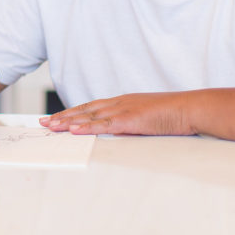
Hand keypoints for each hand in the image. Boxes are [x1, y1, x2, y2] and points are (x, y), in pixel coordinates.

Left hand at [41, 93, 191, 136]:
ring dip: (68, 121)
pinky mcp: (129, 120)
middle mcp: (119, 103)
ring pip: (89, 115)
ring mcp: (123, 110)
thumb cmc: (174, 114)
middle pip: (85, 109)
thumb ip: (132, 123)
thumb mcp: (148, 117)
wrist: (191, 108)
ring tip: (50, 127)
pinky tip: (73, 130)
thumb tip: (122, 132)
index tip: (58, 117)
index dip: (73, 112)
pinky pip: (103, 124)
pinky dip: (86, 127)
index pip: (92, 107)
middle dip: (63, 116)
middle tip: (44, 122)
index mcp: (123, 102)